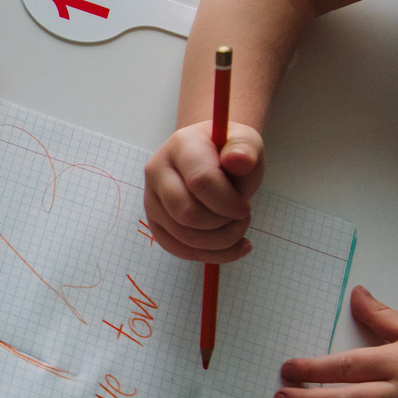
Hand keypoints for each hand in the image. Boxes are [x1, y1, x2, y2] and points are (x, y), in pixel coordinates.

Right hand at [142, 119, 264, 262]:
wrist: (211, 157)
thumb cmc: (228, 152)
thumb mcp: (245, 143)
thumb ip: (244, 148)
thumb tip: (238, 160)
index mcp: (181, 146)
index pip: (200, 181)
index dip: (228, 202)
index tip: (245, 207)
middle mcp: (157, 171)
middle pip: (186, 214)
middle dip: (222, 225)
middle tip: (242, 217)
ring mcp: (152, 199)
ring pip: (183, 237)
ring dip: (220, 242)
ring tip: (238, 228)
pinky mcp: (155, 222)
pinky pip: (178, 249)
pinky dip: (210, 254)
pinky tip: (233, 246)